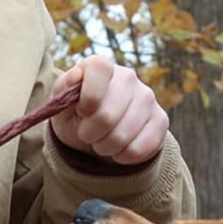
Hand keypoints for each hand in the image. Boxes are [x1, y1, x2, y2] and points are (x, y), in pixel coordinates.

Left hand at [50, 56, 168, 164]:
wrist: (96, 132)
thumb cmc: (75, 114)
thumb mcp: (61, 103)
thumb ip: (64, 88)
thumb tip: (76, 75)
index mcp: (100, 66)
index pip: (99, 69)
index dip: (88, 96)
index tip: (82, 111)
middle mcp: (127, 77)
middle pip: (107, 115)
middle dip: (90, 134)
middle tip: (86, 134)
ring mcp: (147, 98)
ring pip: (123, 136)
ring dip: (105, 147)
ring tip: (101, 141)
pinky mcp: (161, 120)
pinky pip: (141, 148)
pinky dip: (123, 156)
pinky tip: (118, 149)